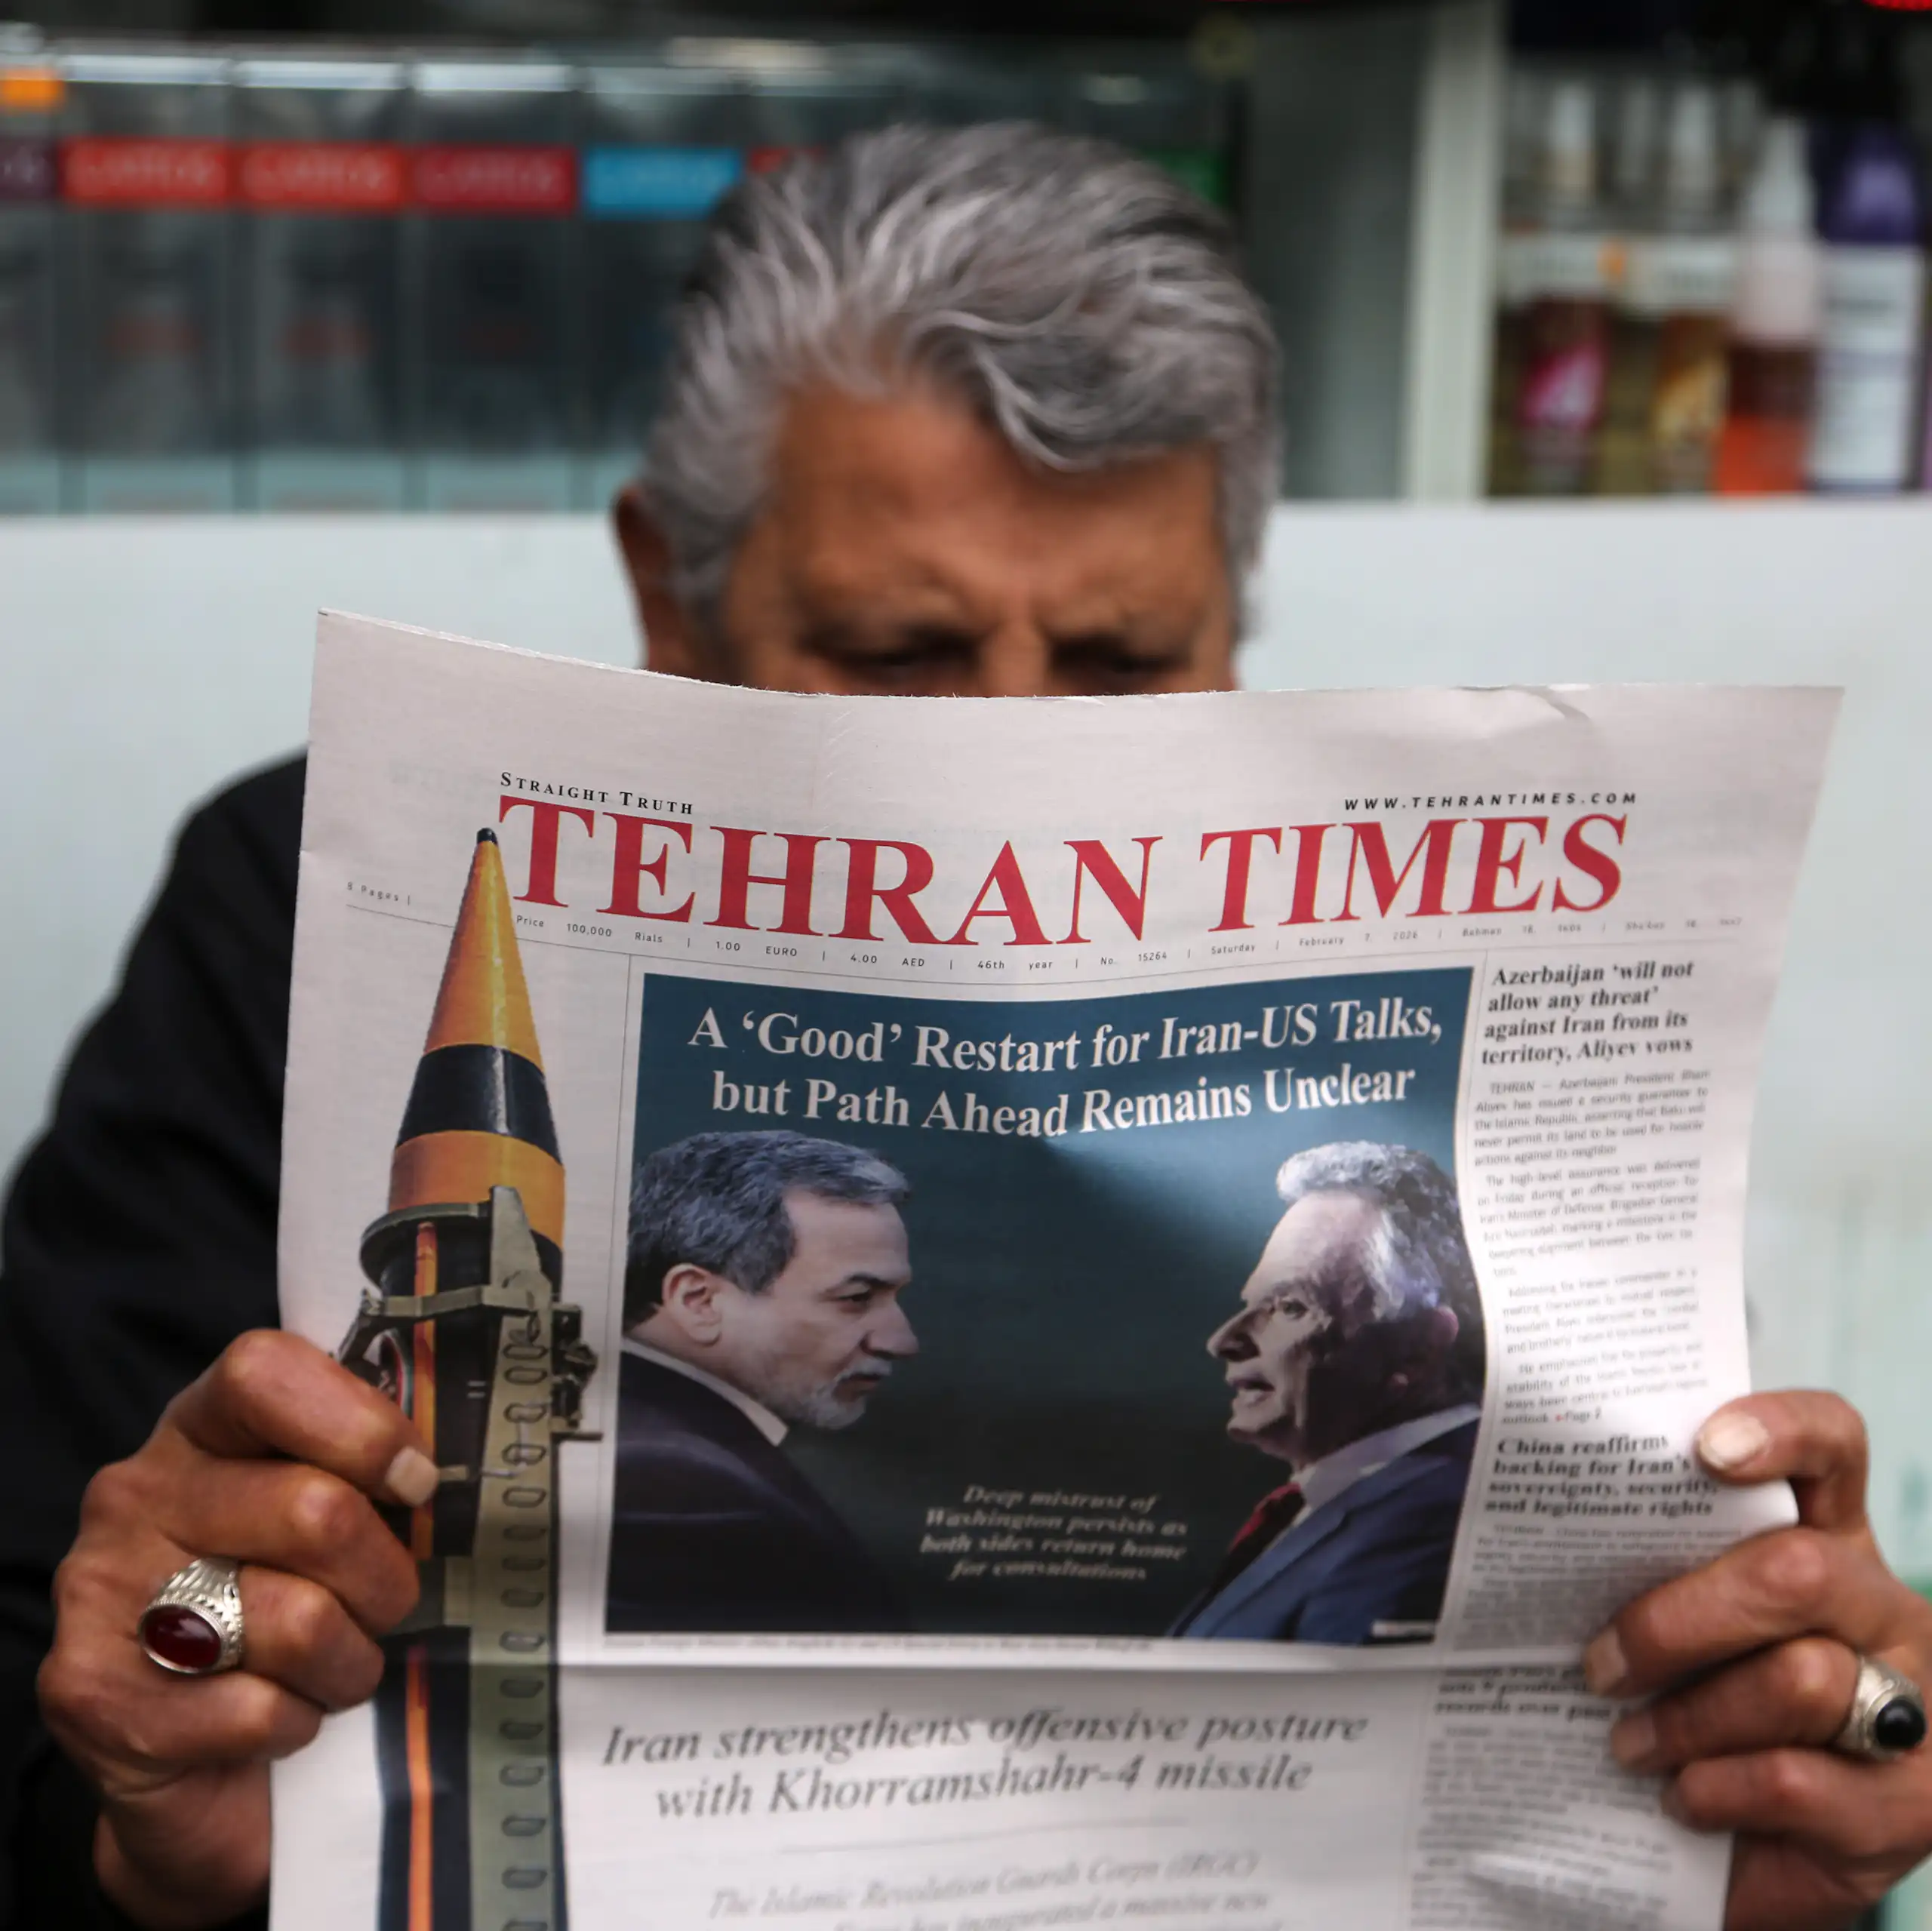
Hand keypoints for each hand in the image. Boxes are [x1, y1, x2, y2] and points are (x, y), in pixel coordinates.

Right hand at [37, 1330, 432, 1929]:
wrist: (198, 1771)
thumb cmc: (288, 1613)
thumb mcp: (328, 1520)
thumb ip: (369, 1474)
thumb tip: (439, 1471)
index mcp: (198, 1429)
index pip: (266, 1374)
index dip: (361, 1426)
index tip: (415, 1484)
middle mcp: (134, 1495)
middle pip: (315, 1510)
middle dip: (384, 1580)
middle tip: (384, 1609)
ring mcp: (102, 1592)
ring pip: (298, 1620)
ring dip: (347, 1662)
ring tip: (334, 1669)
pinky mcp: (96, 1696)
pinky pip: (257, 1709)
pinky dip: (295, 1724)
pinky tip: (276, 1721)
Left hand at [1585, 1391, 1931, 1930]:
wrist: (1771, 1839)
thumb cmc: (1710, 1701)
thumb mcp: (1688, 1625)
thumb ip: (1651, 1573)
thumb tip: (1537, 1546)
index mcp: (1827, 1539)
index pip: (1831, 1446)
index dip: (1781, 1429)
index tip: (1705, 1447)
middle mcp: (1880, 1608)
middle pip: (1796, 1571)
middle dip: (1677, 1621)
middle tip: (1601, 1666)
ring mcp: (1911, 1703)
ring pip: (1801, 1681)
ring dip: (1689, 1720)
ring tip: (1630, 1745)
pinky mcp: (1911, 1802)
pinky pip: (1800, 1782)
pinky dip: (1720, 1791)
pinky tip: (1685, 1797)